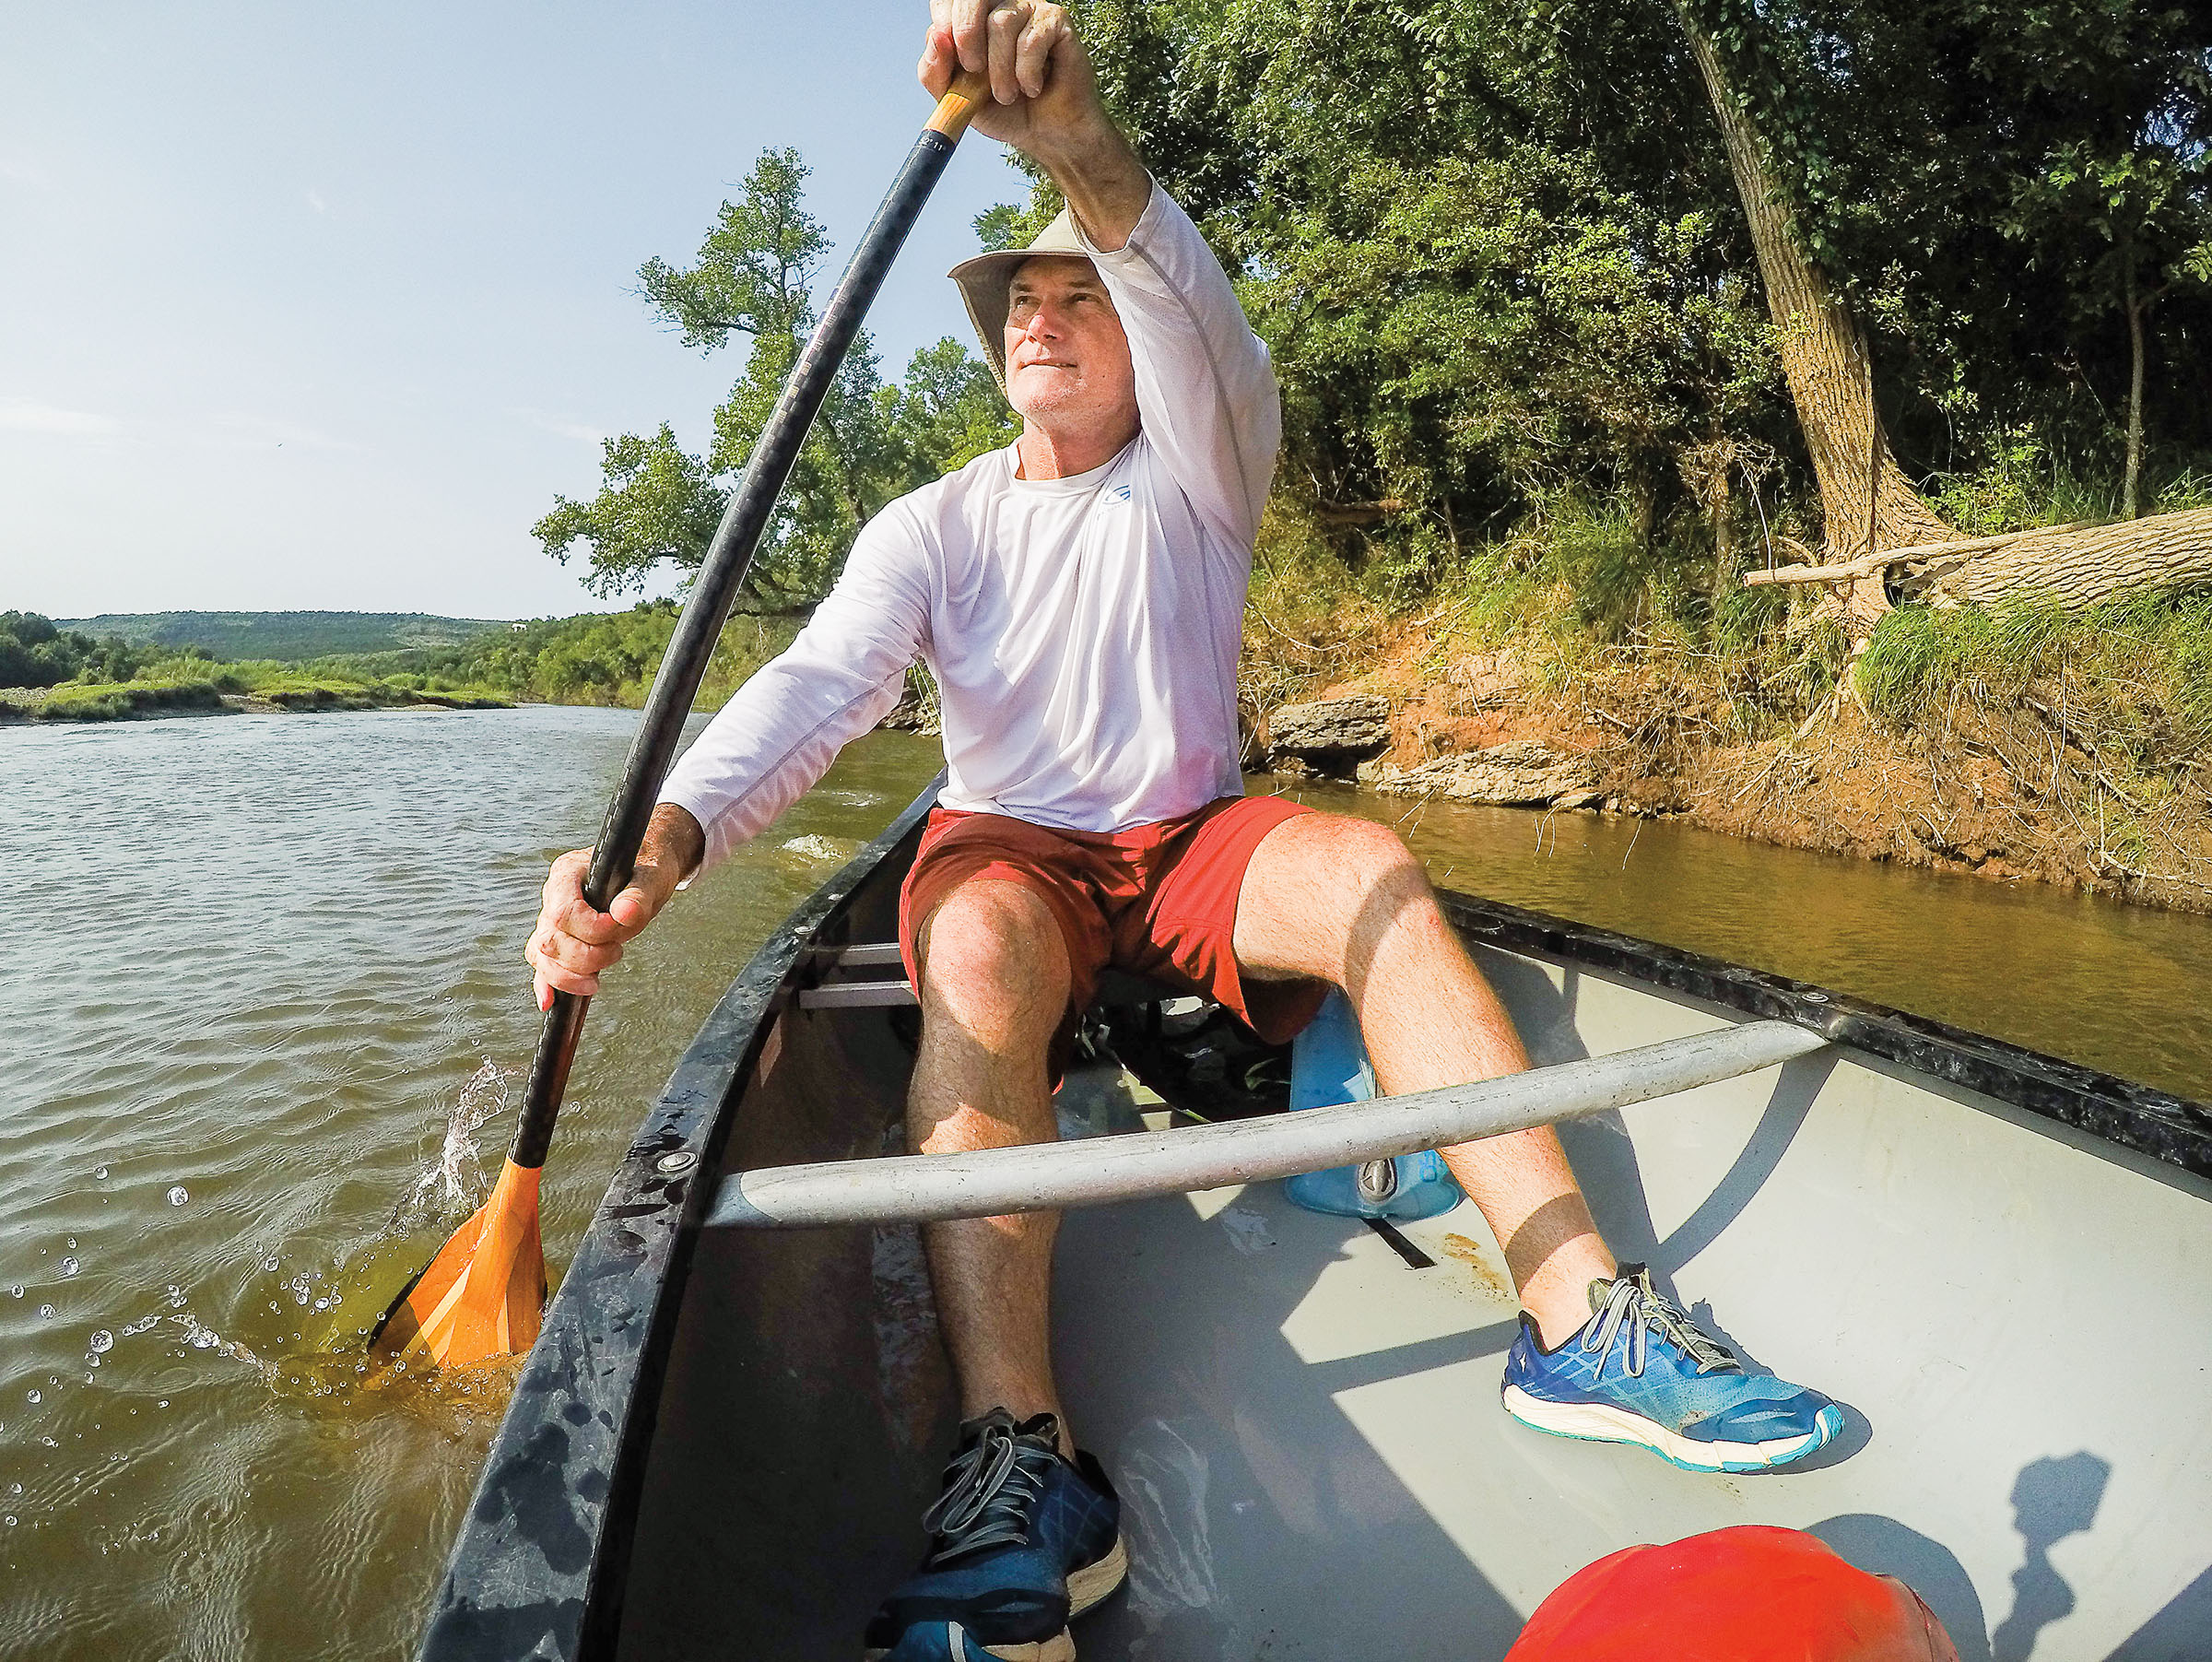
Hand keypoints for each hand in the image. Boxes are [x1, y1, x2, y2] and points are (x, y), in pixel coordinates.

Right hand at [524, 805, 701, 1008]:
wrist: (645, 870)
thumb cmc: (645, 868)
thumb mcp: (650, 878)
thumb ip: (638, 896)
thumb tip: (625, 913)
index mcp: (568, 873)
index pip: (563, 913)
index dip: (590, 931)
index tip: (618, 931)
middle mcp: (553, 896)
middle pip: (551, 940)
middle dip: (585, 958)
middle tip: (618, 952)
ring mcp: (552, 919)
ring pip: (542, 956)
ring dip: (569, 976)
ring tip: (596, 982)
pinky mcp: (560, 939)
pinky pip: (543, 964)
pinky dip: (546, 983)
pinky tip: (550, 1002)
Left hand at [920, 1, 1105, 159]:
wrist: (1044, 133)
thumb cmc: (1002, 110)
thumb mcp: (956, 99)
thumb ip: (934, 72)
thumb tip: (936, 37)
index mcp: (971, 18)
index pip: (949, 0)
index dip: (946, 24)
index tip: (955, 59)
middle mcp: (999, 5)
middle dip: (967, 36)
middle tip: (974, 70)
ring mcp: (1028, 9)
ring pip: (1001, 22)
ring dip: (1000, 71)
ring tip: (1007, 94)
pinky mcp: (1055, 21)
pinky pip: (1031, 40)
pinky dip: (1027, 74)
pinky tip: (1033, 87)